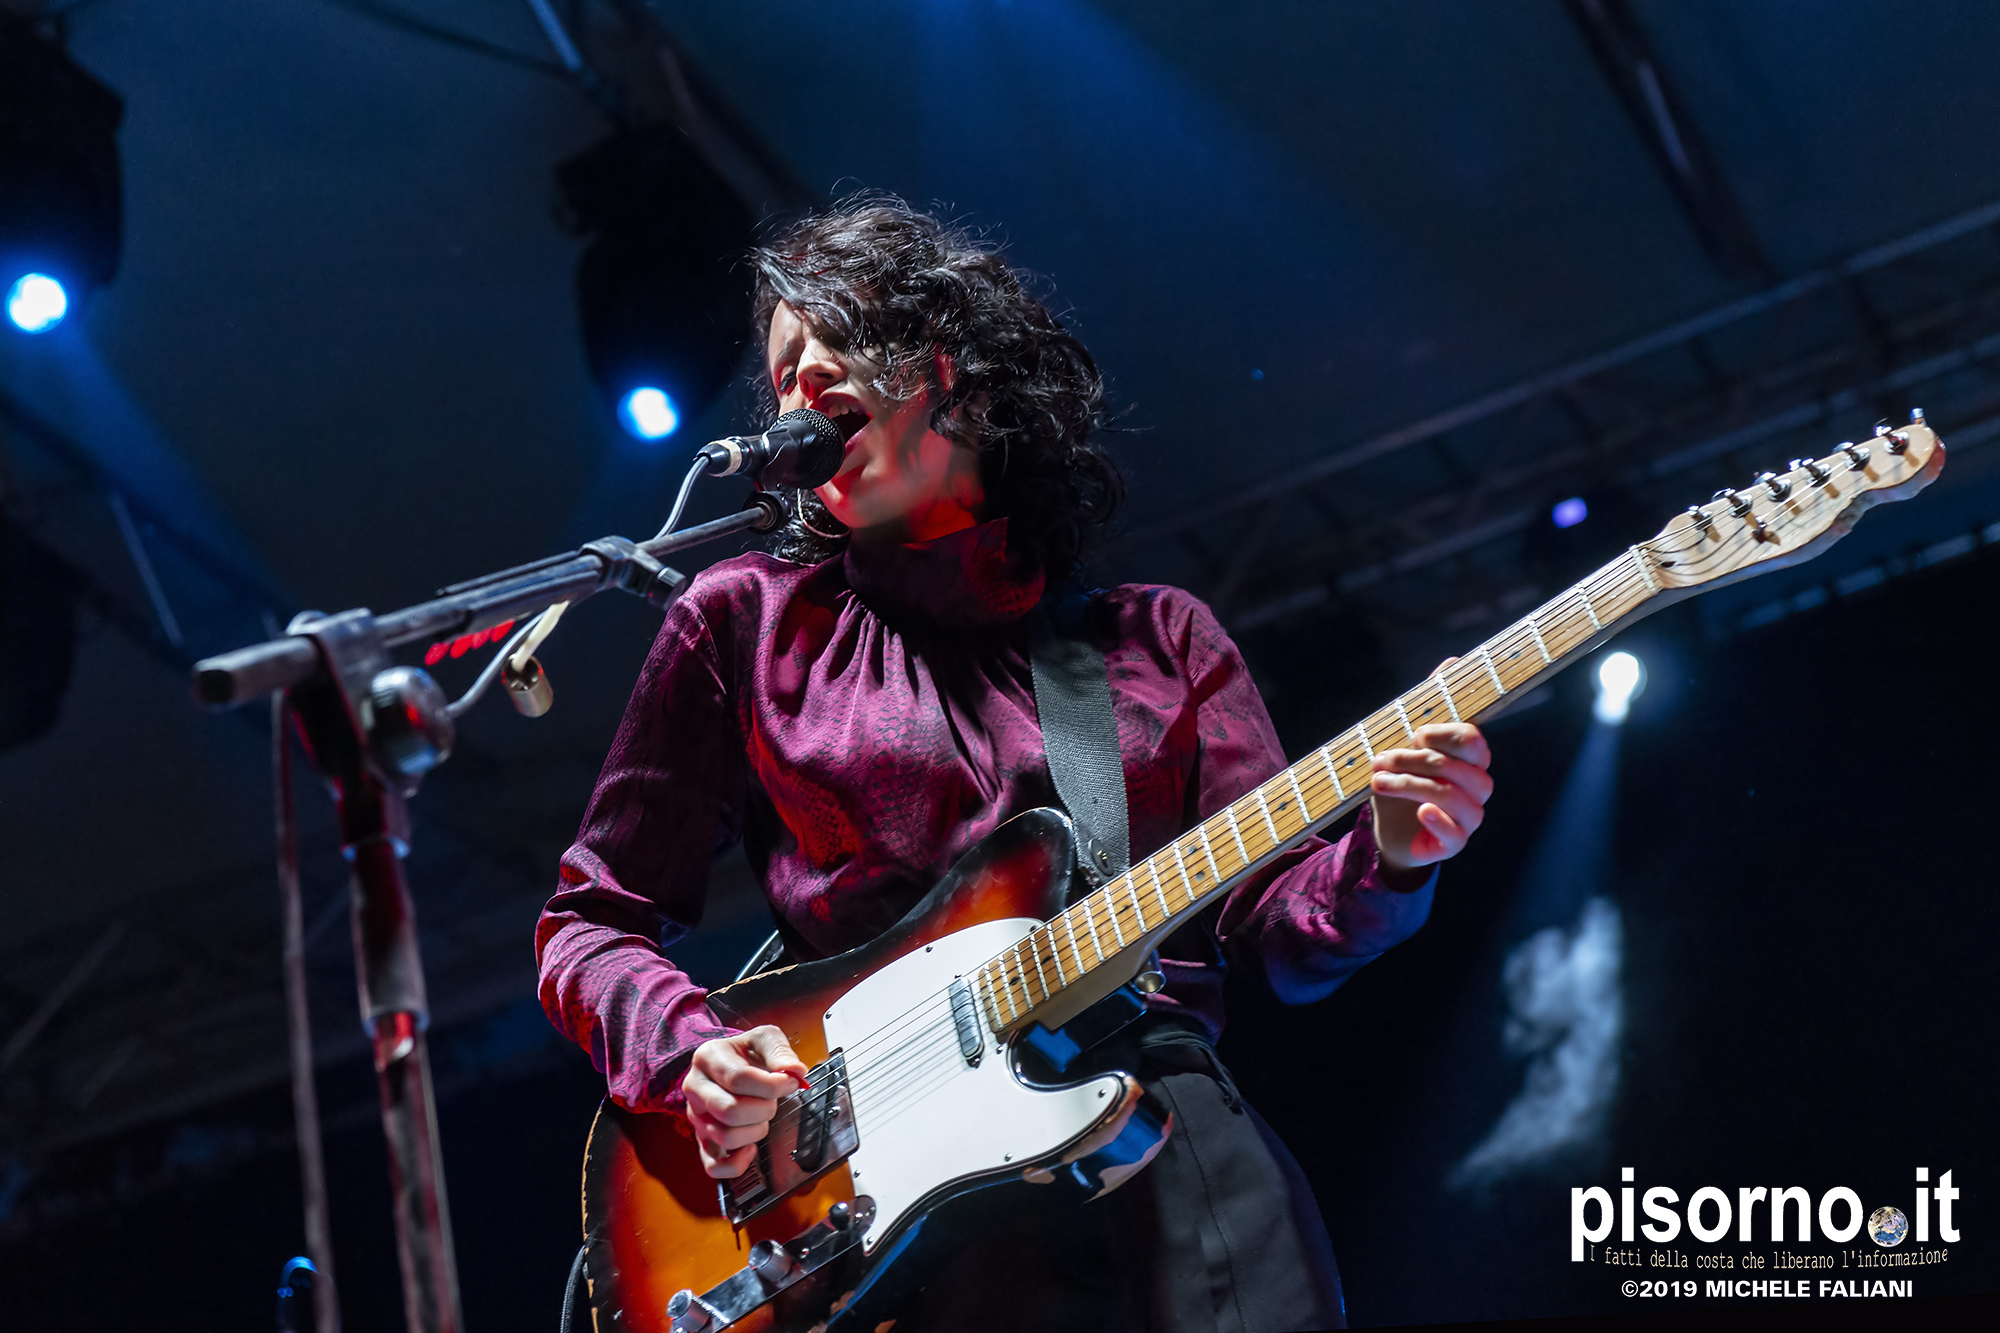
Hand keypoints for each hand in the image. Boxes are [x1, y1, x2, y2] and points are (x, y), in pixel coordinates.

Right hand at [682, 1025, 807, 1178]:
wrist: (731, 1064)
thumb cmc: (747, 1053)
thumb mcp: (765, 1038)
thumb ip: (780, 1051)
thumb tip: (794, 1071)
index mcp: (708, 1057)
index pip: (738, 1079)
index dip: (771, 1085)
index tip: (791, 1083)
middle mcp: (696, 1088)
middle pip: (730, 1110)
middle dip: (763, 1109)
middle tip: (772, 1100)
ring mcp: (696, 1117)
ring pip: (724, 1137)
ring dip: (756, 1131)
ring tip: (761, 1116)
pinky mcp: (701, 1141)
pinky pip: (713, 1165)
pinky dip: (737, 1163)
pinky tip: (751, 1148)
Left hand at [1368, 667, 1492, 874]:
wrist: (1390, 827)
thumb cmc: (1405, 779)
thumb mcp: (1409, 741)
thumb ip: (1431, 704)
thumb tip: (1452, 660)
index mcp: (1472, 758)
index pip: (1472, 740)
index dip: (1442, 734)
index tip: (1413, 733)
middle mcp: (1478, 786)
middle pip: (1460, 768)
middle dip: (1416, 761)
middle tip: (1381, 759)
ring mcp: (1470, 816)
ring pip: (1453, 797)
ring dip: (1411, 786)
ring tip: (1378, 781)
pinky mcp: (1454, 843)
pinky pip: (1456, 834)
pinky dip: (1438, 820)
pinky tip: (1420, 811)